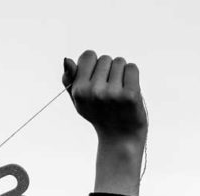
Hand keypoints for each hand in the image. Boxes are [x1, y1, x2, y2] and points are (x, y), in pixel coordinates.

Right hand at [63, 51, 146, 195]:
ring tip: (118, 92)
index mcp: (79, 90)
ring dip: (121, 74)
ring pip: (120, 62)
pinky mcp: (130, 95)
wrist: (120, 137)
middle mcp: (94, 91)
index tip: (96, 80)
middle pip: (105, 58)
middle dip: (108, 70)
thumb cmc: (99, 114)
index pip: (88, 55)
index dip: (94, 65)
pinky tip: (128, 92)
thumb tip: (67, 60)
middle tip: (109, 91)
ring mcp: (112, 94)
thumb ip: (70, 80)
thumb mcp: (79, 100)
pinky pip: (132, 68)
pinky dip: (132, 77)